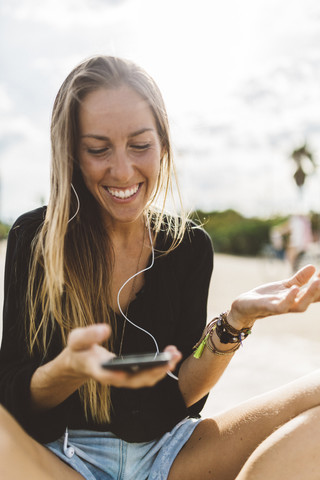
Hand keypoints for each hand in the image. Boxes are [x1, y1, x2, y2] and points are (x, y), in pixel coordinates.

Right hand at [66, 324, 181, 388]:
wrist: (80, 362)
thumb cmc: (79, 349)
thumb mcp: (76, 339)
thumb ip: (88, 334)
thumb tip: (105, 329)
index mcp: (96, 369)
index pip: (106, 375)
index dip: (115, 376)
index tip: (125, 373)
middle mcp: (112, 378)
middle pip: (133, 380)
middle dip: (153, 371)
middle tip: (170, 359)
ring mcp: (122, 379)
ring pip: (144, 380)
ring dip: (161, 369)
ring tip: (176, 354)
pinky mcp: (130, 376)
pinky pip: (148, 375)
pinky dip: (160, 366)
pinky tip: (171, 354)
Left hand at [228, 265, 319, 328]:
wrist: (245, 306)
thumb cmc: (266, 297)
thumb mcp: (284, 285)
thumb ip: (299, 278)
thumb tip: (313, 266)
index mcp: (296, 299)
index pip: (314, 295)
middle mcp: (291, 305)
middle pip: (311, 300)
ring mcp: (281, 307)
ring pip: (300, 306)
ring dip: (310, 294)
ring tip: (318, 281)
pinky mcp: (268, 308)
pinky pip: (282, 307)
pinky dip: (289, 298)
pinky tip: (295, 288)